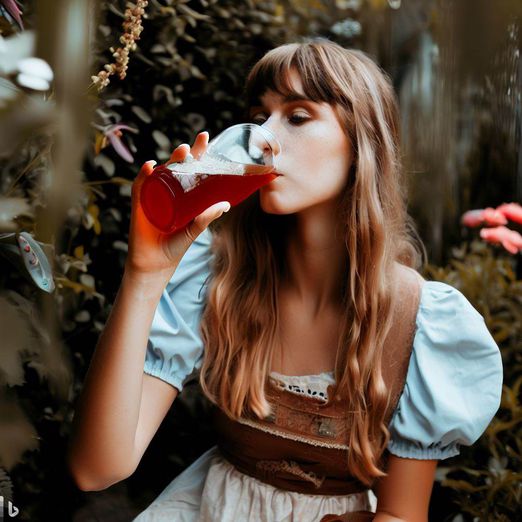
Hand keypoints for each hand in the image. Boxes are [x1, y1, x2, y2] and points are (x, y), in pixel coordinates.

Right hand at [125, 131, 229, 278]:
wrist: (155, 263)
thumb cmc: (174, 245)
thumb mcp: (193, 230)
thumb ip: (206, 218)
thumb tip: (226, 204)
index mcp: (182, 194)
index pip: (190, 168)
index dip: (197, 153)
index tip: (207, 138)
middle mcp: (167, 190)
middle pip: (175, 166)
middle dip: (185, 152)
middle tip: (197, 143)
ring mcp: (152, 195)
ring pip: (159, 172)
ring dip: (168, 160)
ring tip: (181, 152)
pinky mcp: (139, 204)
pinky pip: (140, 186)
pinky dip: (144, 175)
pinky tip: (151, 167)